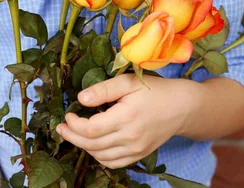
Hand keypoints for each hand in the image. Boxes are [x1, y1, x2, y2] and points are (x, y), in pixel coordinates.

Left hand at [56, 73, 195, 168]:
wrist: (182, 107)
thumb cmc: (155, 90)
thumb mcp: (128, 82)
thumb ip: (104, 90)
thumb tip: (80, 99)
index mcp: (126, 117)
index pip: (91, 129)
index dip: (74, 124)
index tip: (68, 114)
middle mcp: (131, 137)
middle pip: (92, 145)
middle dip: (72, 137)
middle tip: (62, 127)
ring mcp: (136, 149)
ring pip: (101, 156)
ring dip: (84, 147)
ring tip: (75, 134)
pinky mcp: (139, 155)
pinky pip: (113, 162)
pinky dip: (99, 156)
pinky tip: (93, 144)